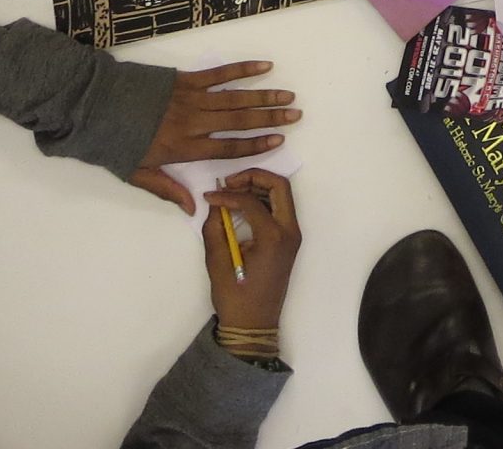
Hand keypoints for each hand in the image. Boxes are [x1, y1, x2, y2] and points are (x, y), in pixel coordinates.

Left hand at [129, 61, 301, 211]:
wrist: (94, 106)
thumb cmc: (114, 142)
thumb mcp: (136, 173)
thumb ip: (167, 189)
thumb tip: (194, 207)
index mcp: (183, 148)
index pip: (228, 148)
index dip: (255, 145)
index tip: (279, 140)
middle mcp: (193, 123)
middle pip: (239, 122)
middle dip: (270, 119)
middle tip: (295, 114)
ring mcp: (191, 98)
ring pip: (235, 97)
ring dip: (264, 96)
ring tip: (287, 95)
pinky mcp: (185, 79)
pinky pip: (219, 73)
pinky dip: (242, 69)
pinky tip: (263, 67)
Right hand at [202, 168, 301, 334]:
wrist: (253, 325)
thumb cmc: (235, 297)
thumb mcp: (217, 262)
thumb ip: (214, 228)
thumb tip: (214, 203)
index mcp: (274, 237)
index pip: (251, 201)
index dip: (227, 195)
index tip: (209, 197)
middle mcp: (290, 231)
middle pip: (279, 187)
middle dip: (253, 177)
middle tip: (228, 183)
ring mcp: (293, 235)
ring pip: (282, 195)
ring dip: (259, 187)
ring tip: (232, 191)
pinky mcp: (289, 240)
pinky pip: (280, 209)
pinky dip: (264, 200)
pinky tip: (242, 204)